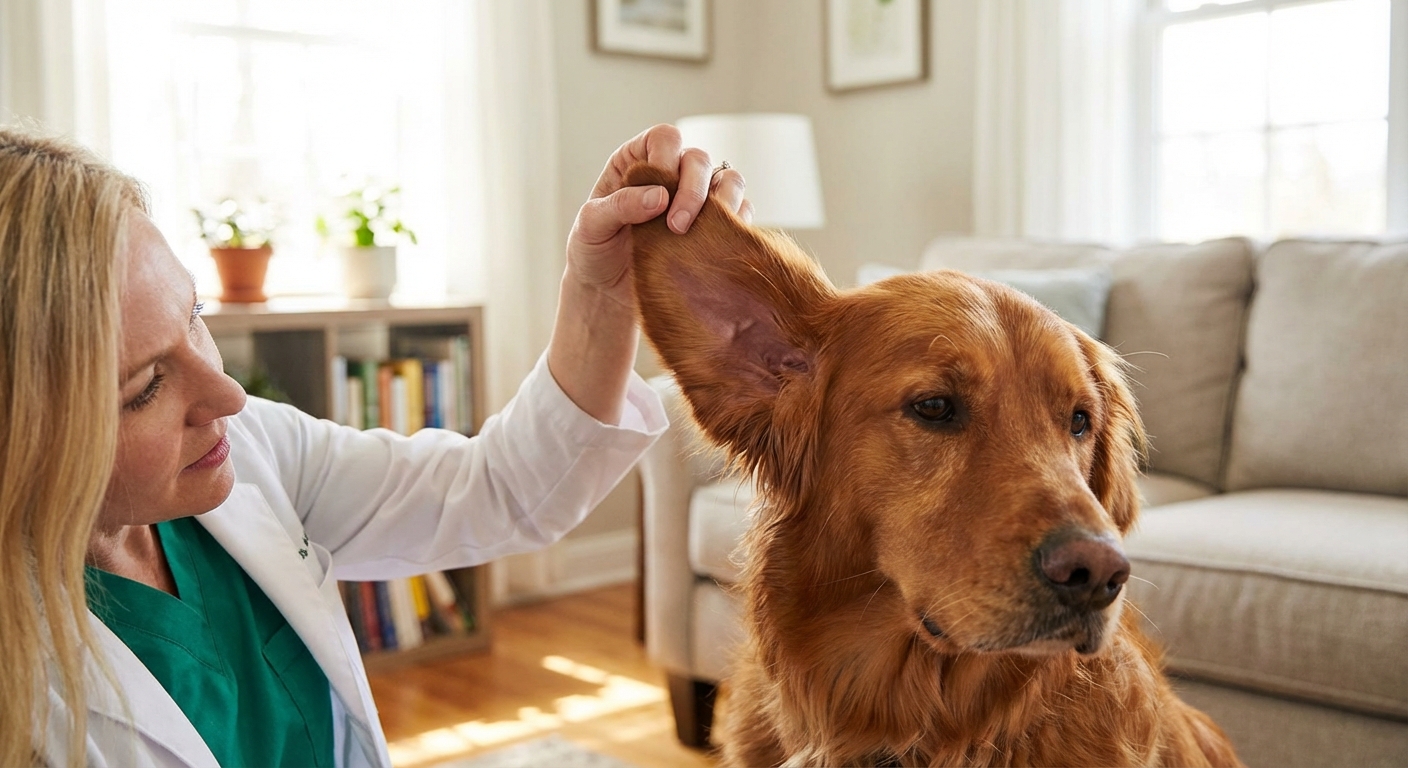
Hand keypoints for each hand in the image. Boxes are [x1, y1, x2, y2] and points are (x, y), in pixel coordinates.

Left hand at [565, 123, 753, 310]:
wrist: (608, 293)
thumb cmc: (594, 253)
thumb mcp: (591, 227)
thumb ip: (619, 206)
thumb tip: (659, 196)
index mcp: (637, 162)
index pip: (664, 138)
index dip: (666, 158)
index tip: (658, 194)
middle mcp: (671, 174)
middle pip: (699, 159)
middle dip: (693, 190)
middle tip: (676, 226)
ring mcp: (696, 199)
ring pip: (729, 180)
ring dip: (723, 203)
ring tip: (701, 234)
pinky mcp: (714, 226)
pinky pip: (741, 213)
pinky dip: (736, 224)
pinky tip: (716, 244)